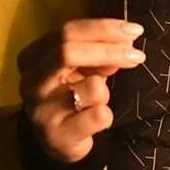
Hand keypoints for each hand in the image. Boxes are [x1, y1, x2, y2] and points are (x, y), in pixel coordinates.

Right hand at [17, 19, 143, 164]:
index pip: (67, 31)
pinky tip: (96, 120)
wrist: (58, 141)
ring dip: (106, 92)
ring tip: (98, 101)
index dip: (103, 28)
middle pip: (69, 52)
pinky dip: (107, 115)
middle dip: (110, 51)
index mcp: (33, 56)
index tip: (134, 30)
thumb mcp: (81, 68)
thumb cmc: (71, 94)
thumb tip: (125, 43)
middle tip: (138, 56)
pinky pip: (99, 116)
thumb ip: (97, 52)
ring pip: (91, 87)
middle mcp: (31, 81)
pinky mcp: (56, 135)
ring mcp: (40, 109)